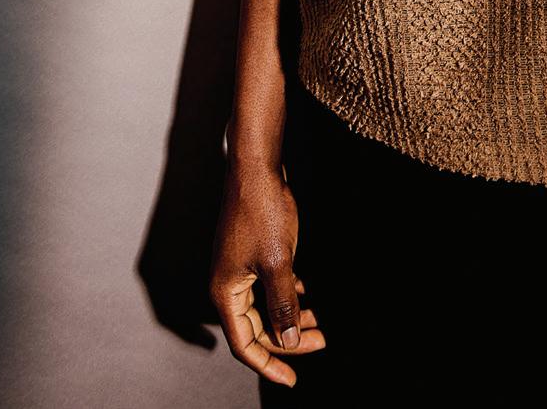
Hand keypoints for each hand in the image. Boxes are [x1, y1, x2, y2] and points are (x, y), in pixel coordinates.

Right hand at [208, 164, 325, 386]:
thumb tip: (287, 343)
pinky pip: (266, 286)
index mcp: (225, 293)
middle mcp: (227, 285)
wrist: (256, 167)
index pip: (244, 344)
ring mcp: (238, 268)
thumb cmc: (262, 211)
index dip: (268, 364)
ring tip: (319, 322)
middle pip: (255, 327)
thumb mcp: (279, 262)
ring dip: (290, 316)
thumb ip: (283, 304)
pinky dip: (286, 294)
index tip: (293, 378)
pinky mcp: (249, 253)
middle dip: (287, 339)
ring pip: (263, 306)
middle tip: (320, 342)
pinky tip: (306, 293)